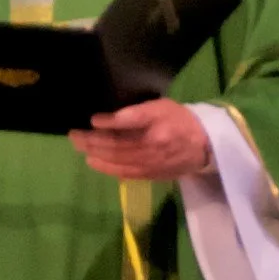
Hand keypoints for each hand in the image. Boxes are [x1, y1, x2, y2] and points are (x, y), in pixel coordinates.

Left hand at [71, 97, 210, 182]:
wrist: (204, 145)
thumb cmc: (178, 119)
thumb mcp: (161, 105)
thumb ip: (138, 111)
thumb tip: (107, 119)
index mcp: (158, 120)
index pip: (131, 120)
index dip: (110, 121)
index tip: (92, 119)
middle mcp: (154, 142)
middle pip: (118, 143)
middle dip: (93, 139)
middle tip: (74, 134)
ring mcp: (153, 161)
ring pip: (118, 159)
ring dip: (95, 153)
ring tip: (79, 146)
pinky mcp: (152, 174)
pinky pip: (125, 172)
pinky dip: (107, 168)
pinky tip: (93, 162)